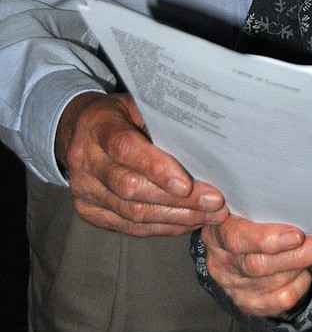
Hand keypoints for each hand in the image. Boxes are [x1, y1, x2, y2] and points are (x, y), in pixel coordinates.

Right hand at [56, 91, 228, 236]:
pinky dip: (163, 227)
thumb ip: (161, 120)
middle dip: (178, 199)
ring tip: (210, 214)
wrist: (78, 131)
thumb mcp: (136, 104)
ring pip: (133, 213)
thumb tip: (202, 141)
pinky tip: (188, 221)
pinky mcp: (90, 212)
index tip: (187, 184)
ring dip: (176, 217)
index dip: (156, 168)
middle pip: (131, 188)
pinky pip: (130, 226)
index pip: (125, 150)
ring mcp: (85, 190)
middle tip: (214, 201)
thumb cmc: (118, 116)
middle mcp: (86, 161)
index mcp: (97, 127)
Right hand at [201, 213, 311, 318]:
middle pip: (258, 264)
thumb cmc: (252, 218)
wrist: (240, 247)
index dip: (267, 238)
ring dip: (301, 267)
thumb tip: (307, 205)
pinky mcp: (246, 303)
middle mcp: (221, 261)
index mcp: (218, 230)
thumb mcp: (251, 206)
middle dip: (298, 255)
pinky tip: (306, 271)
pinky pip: (278, 300)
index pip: (237, 237)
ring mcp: (232, 285)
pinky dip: (299, 286)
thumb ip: (267, 206)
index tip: (297, 235)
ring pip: (272, 282)